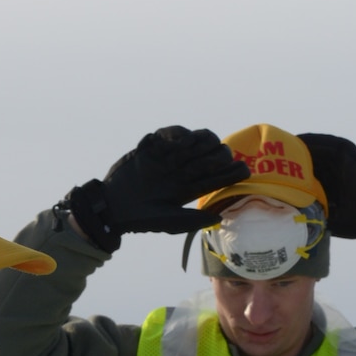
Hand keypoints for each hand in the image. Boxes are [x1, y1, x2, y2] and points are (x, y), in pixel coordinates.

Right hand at [67, 127, 248, 252]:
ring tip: (208, 143)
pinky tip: (184, 139)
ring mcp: (168, 158)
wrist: (113, 207)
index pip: (215, 178)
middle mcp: (181, 171)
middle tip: (223, 154)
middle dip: (218, 154)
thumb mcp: (169, 222)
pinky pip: (170, 133)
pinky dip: (178, 133)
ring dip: (204, 140)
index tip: (243, 169)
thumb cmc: (141, 219)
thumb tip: (219, 218)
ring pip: (193, 142)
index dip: (230, 173)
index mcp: (188, 188)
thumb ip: (193, 219)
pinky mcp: (152, 147)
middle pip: (208, 157)